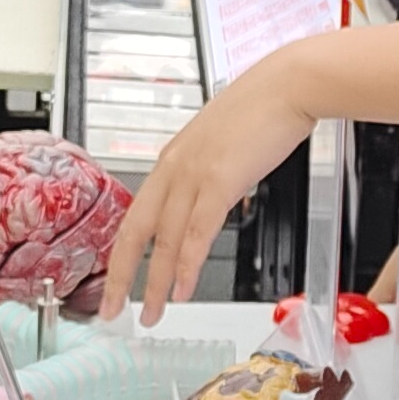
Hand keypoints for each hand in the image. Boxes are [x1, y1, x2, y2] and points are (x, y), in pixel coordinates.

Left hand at [100, 50, 319, 321]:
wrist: (288, 85)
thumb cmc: (262, 110)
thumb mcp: (220, 144)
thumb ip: (208, 174)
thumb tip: (212, 199)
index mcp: (171, 161)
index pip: (135, 217)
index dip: (120, 255)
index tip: (115, 283)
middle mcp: (173, 168)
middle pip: (135, 232)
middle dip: (120, 277)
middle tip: (110, 310)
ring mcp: (193, 174)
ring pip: (163, 240)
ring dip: (155, 283)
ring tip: (150, 313)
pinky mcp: (219, 180)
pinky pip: (196, 232)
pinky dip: (186, 265)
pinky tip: (181, 289)